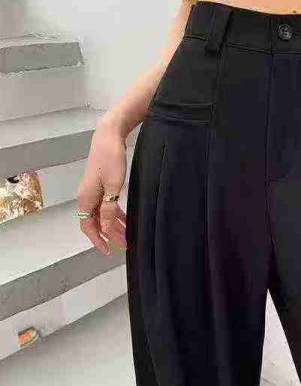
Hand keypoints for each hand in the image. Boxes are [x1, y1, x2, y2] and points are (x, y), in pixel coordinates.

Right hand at [76, 115, 127, 254]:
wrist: (109, 135)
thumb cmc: (110, 158)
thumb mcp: (113, 186)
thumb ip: (109, 209)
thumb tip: (106, 228)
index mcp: (85, 199)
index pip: (88, 227)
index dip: (98, 240)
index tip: (109, 250)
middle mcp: (86, 196)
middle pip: (96, 222)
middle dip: (110, 234)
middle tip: (125, 243)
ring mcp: (93, 190)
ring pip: (102, 213)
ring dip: (114, 224)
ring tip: (128, 233)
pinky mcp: (101, 184)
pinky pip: (106, 204)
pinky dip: (115, 212)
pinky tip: (125, 218)